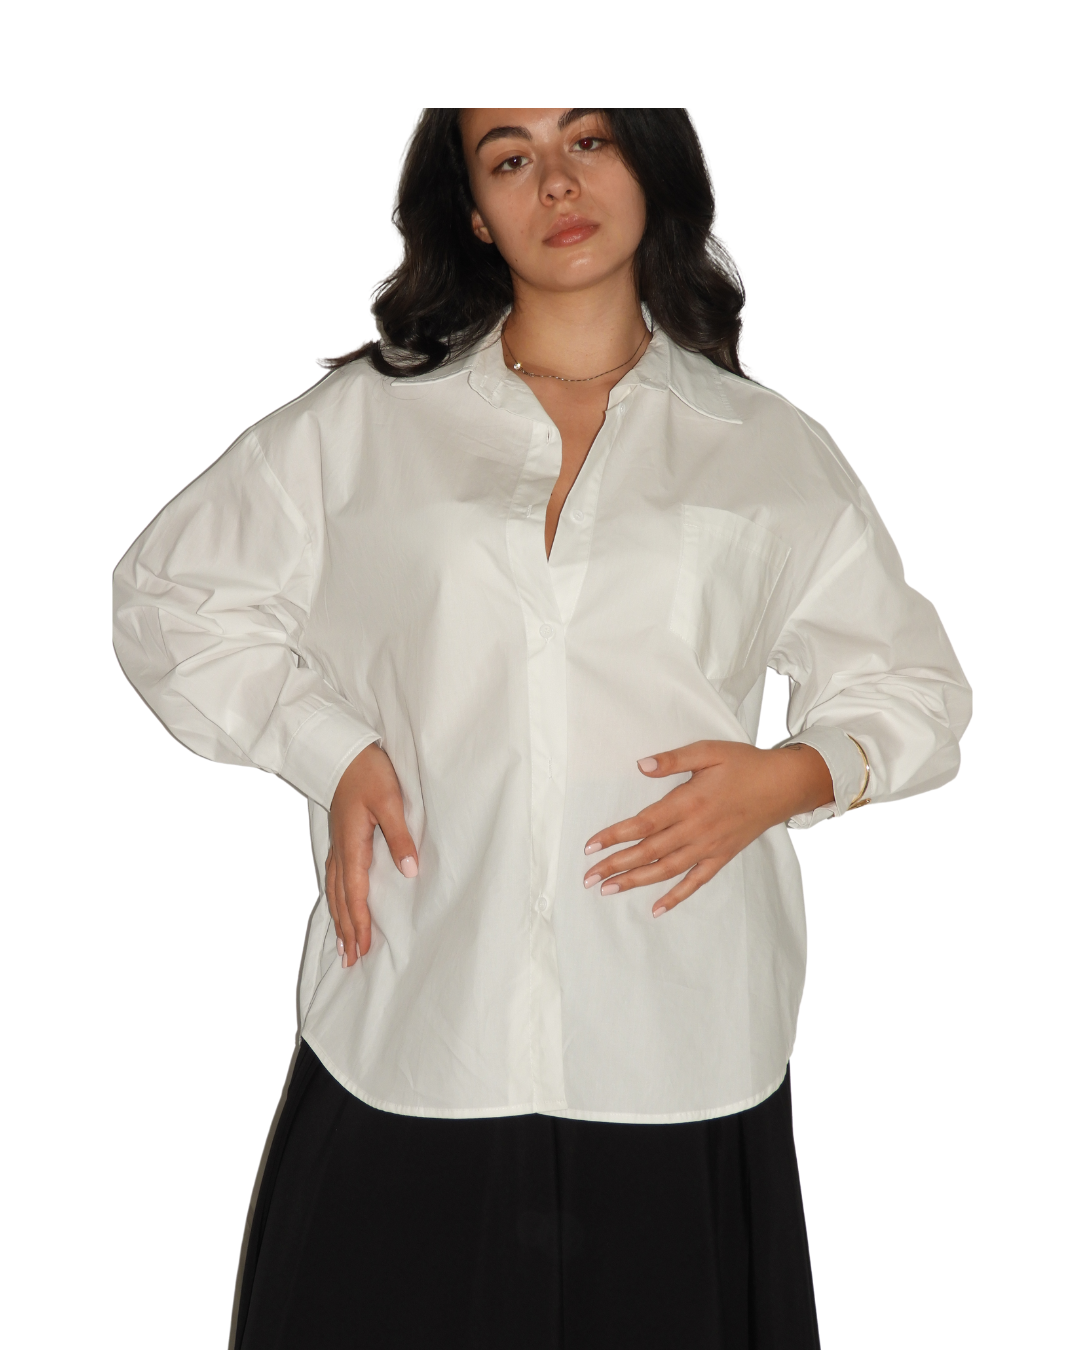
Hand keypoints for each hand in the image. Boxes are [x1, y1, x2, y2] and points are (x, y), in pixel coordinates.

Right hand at [326, 744, 417, 964]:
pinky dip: (336, 897)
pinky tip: (338, 904)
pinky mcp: (341, 837)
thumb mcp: (390, 802)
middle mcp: (341, 850)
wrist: (344, 751)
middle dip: (347, 929)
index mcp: (353, 845)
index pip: (357, 893)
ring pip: (335, 889)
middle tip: (349, 960)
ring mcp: (338, 844)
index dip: (360, 922)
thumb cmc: (368, 773)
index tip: (362, 948)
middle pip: (342, 898)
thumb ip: (400, 837)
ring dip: (339, 917)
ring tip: (341, 943)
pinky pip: (335, 877)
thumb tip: (409, 871)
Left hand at [582, 741, 832, 916]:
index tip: (590, 847)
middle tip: (588, 878)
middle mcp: (696, 829)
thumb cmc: (744, 765)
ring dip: (636, 882)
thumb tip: (641, 765)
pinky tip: (656, 909)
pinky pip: (695, 882)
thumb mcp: (709, 751)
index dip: (614, 837)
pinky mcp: (721, 857)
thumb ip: (673, 759)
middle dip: (616, 866)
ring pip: (666, 870)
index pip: (642, 824)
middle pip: (648, 852)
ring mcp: (709, 847)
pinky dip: (676, 897)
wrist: (783, 786)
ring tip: (609, 891)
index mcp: (688, 802)